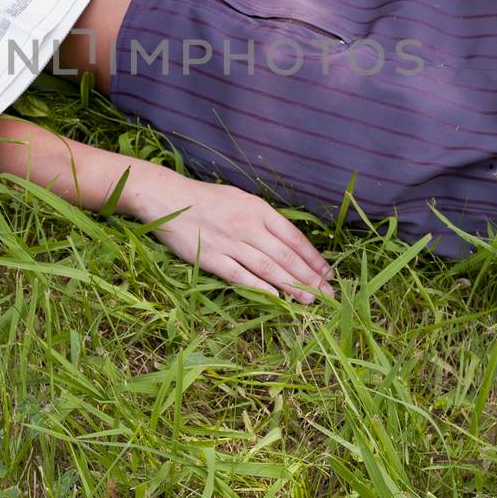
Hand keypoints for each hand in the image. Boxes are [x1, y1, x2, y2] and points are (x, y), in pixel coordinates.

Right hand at [128, 171, 334, 303]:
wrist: (169, 199)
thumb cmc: (206, 198)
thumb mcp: (241, 198)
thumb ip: (263, 217)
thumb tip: (286, 238)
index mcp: (258, 210)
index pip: (294, 237)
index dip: (313, 257)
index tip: (327, 271)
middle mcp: (249, 226)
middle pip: (286, 256)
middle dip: (310, 276)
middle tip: (327, 293)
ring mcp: (231, 244)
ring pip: (268, 268)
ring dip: (292, 285)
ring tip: (310, 299)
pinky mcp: (213, 259)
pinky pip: (241, 276)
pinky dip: (261, 288)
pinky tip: (277, 297)